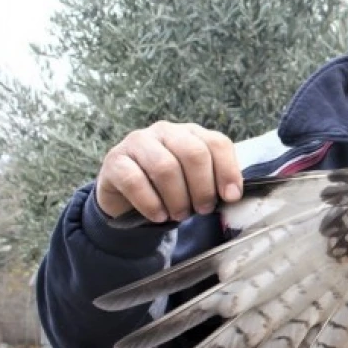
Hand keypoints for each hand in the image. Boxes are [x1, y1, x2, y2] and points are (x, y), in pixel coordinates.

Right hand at [95, 121, 241, 222]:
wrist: (126, 197)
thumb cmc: (169, 189)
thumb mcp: (195, 182)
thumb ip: (215, 182)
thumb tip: (233, 195)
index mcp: (191, 133)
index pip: (217, 143)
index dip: (228, 171)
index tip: (231, 197)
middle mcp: (165, 131)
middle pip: (193, 153)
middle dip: (202, 187)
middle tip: (202, 209)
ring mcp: (138, 142)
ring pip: (165, 167)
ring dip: (177, 198)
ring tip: (180, 215)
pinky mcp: (115, 160)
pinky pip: (135, 180)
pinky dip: (150, 203)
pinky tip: (158, 216)